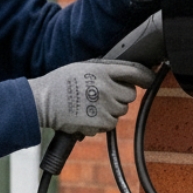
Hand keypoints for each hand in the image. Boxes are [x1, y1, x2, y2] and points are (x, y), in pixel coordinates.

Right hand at [28, 59, 155, 136]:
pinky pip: (111, 124)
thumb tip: (124, 76)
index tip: (150, 79)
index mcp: (102, 70)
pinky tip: (87, 116)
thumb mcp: (82, 67)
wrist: (42, 102)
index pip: (134, 71)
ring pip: (121, 111)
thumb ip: (104, 71)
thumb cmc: (59, 83)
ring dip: (110, 110)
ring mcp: (104, 105)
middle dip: (120, 96)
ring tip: (90, 106)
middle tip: (103, 96)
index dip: (146, 76)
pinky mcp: (100, 122)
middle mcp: (106, 87)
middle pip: (130, 95)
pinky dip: (102, 123)